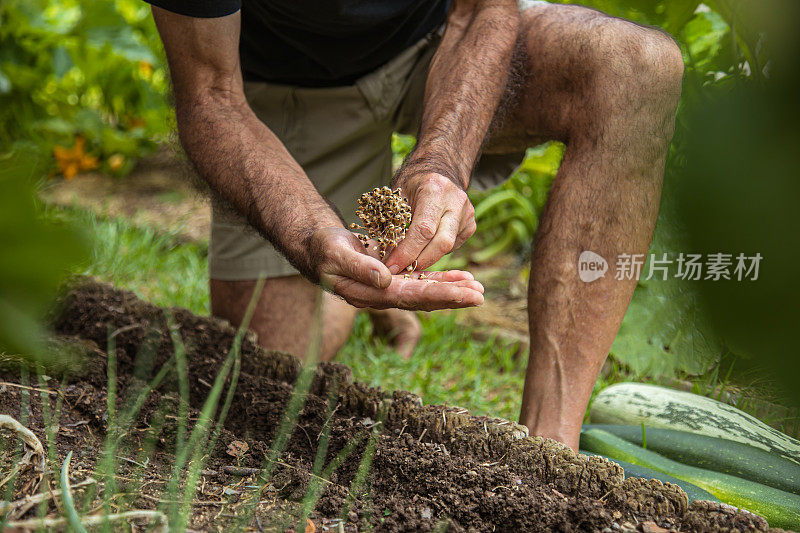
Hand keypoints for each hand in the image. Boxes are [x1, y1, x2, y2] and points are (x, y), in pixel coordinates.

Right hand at [310, 227, 483, 310]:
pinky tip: (461, 277)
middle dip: (454, 297)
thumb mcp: (335, 254)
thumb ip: (359, 267)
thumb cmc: (323, 249)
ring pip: (427, 291)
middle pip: (424, 299)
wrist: (317, 246)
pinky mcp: (394, 277)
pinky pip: (422, 280)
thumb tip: (386, 279)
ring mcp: (390, 288)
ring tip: (478, 288)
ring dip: (452, 289)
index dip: (440, 295)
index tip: (464, 294)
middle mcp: (383, 296)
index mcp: (370, 294)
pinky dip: (441, 278)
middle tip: (481, 295)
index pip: (411, 297)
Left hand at [384, 173, 475, 272]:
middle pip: (441, 244)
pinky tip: (423, 248)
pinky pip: (451, 247)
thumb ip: (393, 223)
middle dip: (419, 262)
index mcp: (435, 190)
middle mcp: (456, 202)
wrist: (440, 171)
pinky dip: (434, 252)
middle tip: (400, 271)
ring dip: (425, 259)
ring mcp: (467, 215)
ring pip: (447, 248)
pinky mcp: (470, 226)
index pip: (423, 230)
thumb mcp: (398, 196)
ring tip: (407, 262)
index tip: (392, 266)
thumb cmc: (414, 183)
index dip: (407, 252)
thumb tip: (385, 254)